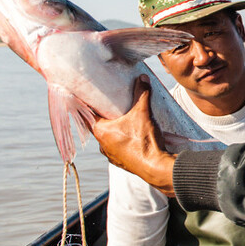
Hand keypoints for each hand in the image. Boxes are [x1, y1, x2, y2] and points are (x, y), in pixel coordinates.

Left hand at [92, 75, 175, 195]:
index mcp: (101, 131)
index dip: (90, 104)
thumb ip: (141, 94)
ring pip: (110, 138)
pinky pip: (119, 148)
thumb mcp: (142, 113)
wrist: (156, 167)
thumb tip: (142, 78)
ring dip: (115, 130)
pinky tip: (133, 136)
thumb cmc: (144, 141)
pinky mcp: (122, 163)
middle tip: (114, 105)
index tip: (91, 96)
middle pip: (100, 126)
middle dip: (106, 116)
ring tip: (125, 119)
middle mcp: (102, 145)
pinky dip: (123, 141)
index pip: (88, 114)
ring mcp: (112, 156)